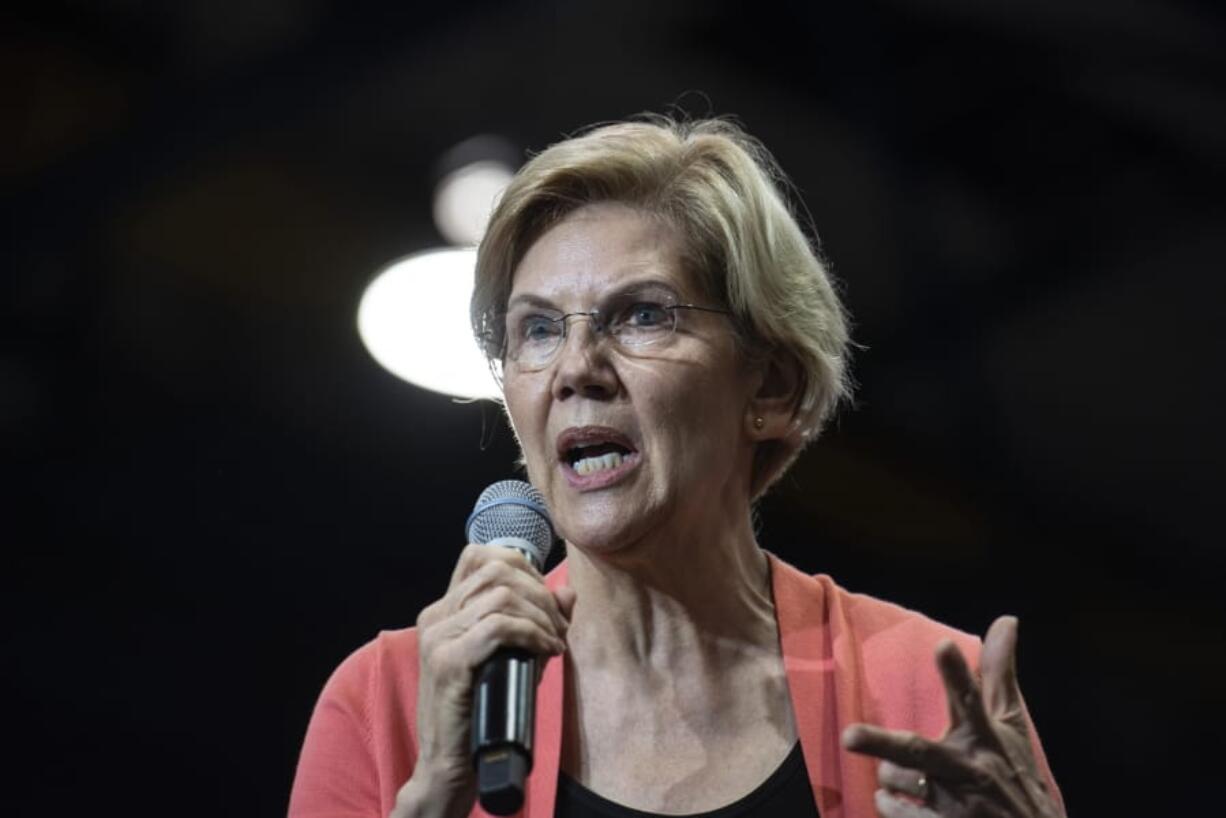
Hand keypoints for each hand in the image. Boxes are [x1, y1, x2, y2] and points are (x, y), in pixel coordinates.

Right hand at [391, 545, 576, 817]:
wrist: (450, 763)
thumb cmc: (485, 710)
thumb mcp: (515, 657)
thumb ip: (538, 622)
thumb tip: (568, 592)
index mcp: (444, 609)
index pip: (478, 555)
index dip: (521, 565)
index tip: (544, 598)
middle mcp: (436, 616)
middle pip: (497, 569)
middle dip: (540, 593)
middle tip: (558, 628)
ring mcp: (437, 637)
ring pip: (501, 596)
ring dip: (541, 616)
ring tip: (555, 642)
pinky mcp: (447, 661)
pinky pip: (498, 627)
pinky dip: (532, 635)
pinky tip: (546, 652)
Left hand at [842, 616, 1062, 817]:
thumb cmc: (1015, 774)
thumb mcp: (1011, 726)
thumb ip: (998, 674)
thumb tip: (1007, 618)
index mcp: (986, 738)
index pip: (971, 699)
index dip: (957, 674)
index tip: (943, 645)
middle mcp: (971, 770)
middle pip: (919, 752)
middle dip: (882, 743)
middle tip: (848, 736)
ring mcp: (957, 806)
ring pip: (895, 778)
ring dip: (888, 775)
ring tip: (905, 776)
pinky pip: (896, 811)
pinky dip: (888, 804)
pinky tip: (895, 801)